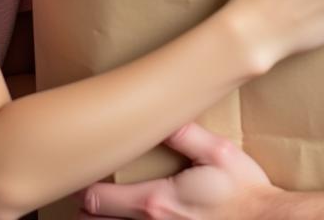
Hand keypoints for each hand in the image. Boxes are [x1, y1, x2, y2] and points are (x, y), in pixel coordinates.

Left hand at [80, 123, 276, 219]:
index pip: (100, 200)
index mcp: (156, 202)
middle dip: (87, 210)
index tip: (80, 174)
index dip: (85, 188)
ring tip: (98, 210)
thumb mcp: (217, 153)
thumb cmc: (243, 192)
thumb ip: (186, 134)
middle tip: (83, 193)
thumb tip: (161, 114)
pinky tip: (127, 219)